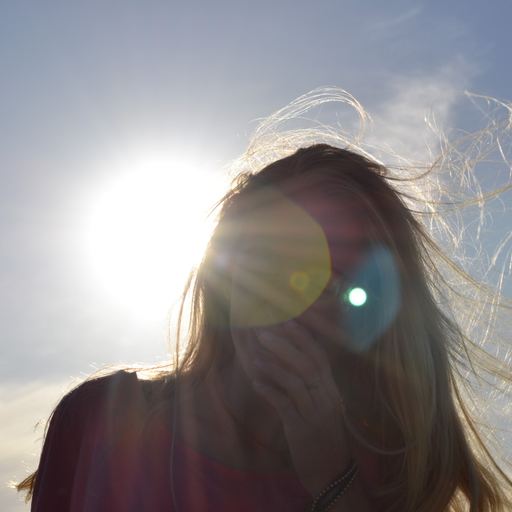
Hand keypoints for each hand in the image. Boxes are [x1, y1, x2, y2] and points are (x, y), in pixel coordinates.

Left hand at [252, 320, 349, 496]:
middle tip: (263, 334)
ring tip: (254, 359)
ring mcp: (314, 414)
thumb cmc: (325, 439)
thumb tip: (291, 366)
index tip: (289, 321)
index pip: (319, 358)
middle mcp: (326, 399)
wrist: (333, 475)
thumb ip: (312, 389)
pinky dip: (269, 392)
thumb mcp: (324, 410)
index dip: (304, 339)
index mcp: (331, 391)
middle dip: (284, 347)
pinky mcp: (301, 430)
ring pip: (294, 383)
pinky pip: (284, 405)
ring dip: (272, 368)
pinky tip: (256, 384)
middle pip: (306, 365)